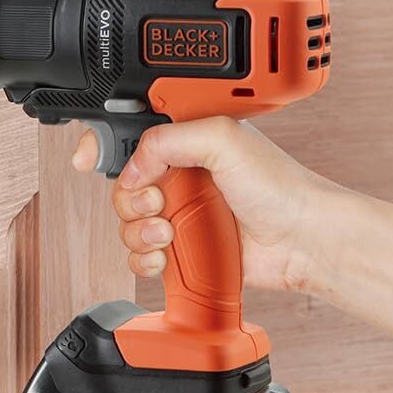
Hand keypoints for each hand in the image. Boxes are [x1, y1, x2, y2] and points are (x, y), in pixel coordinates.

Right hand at [70, 117, 339, 291]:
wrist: (302, 240)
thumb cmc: (279, 186)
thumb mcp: (222, 138)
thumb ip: (168, 138)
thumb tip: (132, 166)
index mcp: (187, 138)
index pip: (131, 134)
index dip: (104, 145)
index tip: (89, 160)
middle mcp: (181, 174)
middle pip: (122, 183)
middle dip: (129, 196)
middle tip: (158, 201)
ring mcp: (181, 212)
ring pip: (127, 221)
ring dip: (137, 230)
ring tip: (167, 232)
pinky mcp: (184, 249)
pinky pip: (142, 255)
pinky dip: (143, 258)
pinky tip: (164, 256)